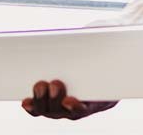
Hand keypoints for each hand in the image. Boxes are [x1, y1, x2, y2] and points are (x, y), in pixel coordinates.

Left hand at [19, 0, 142, 120]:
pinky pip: (44, 103)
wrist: (117, 31)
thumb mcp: (110, 36)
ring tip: (38, 85)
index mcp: (106, 94)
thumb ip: (97, 41)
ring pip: (52, 110)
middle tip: (52, 84)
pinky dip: (34, 103)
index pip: (90, 108)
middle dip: (54, 102)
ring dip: (41, 103)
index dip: (78, 108)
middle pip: (67, 112)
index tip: (70, 101)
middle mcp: (88, 100)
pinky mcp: (59, 88)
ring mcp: (72, 95)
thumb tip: (82, 37)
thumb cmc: (115, 34)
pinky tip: (25, 100)